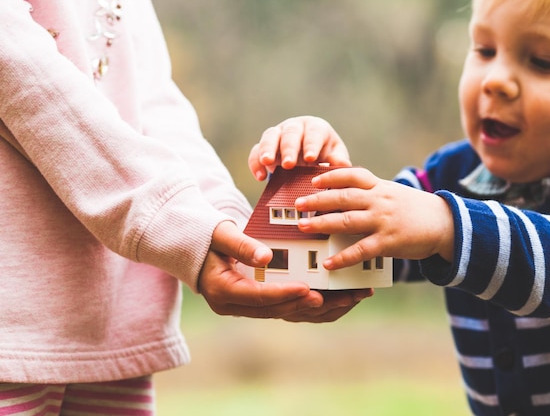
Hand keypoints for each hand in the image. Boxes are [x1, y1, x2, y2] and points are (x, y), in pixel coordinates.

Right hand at [199, 221, 372, 321]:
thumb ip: (241, 245)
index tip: (307, 289)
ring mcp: (249, 308)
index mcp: (224, 291)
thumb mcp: (221, 235)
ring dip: (323, 308)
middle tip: (342, 296)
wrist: (197, 248)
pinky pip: (291, 310)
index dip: (284, 294)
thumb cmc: (208, 237)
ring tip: (352, 297)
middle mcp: (237, 306)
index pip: (259, 297)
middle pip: (279, 311)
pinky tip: (341, 298)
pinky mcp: (261, 305)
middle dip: (313, 304)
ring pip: (290, 314)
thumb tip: (266, 257)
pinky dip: (316, 306)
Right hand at [249, 116, 350, 180]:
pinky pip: (256, 151)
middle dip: (289, 148)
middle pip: (290, 133)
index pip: (314, 132)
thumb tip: (343, 164)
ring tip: (267, 163)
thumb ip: (338, 161)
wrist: (310, 162)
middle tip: (289, 164)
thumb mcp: (335, 158)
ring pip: (270, 136)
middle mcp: (296, 127)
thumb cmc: (326, 157)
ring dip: (267, 149)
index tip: (310, 158)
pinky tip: (260, 177)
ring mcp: (278, 135)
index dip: (311, 144)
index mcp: (316, 128)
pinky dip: (255, 162)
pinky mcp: (264, 147)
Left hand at [295, 168, 454, 268]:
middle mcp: (379, 201)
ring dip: (323, 224)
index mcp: (379, 187)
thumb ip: (370, 192)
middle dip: (318, 200)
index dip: (331, 176)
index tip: (313, 179)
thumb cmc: (413, 209)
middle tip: (297, 204)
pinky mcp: (389, 242)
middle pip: (343, 197)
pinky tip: (329, 263)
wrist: (445, 224)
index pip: (352, 176)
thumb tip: (340, 193)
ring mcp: (383, 221)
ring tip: (303, 226)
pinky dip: (343, 257)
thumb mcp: (392, 193)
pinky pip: (361, 251)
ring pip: (347, 221)